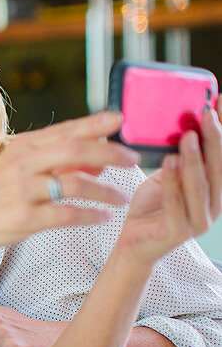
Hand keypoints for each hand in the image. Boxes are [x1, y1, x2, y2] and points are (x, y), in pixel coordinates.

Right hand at [0, 111, 139, 251]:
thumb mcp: (17, 169)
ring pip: (75, 183)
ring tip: (122, 198)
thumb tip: (100, 158)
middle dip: (110, 153)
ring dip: (104, 191)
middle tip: (134, 159)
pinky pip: (67, 214)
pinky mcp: (24, 217)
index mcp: (23, 148)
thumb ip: (56, 161)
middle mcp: (23, 165)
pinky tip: (103, 218)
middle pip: (75, 150)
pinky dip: (90, 215)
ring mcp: (23, 191)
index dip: (95, 124)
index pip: (66, 130)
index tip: (121, 119)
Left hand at [116, 108, 221, 264]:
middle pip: (219, 169)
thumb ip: (180, 157)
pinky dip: (173, 182)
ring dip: (195, 159)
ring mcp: (198, 221)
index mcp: (215, 191)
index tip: (219, 103)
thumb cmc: (152, 208)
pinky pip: (177, 204)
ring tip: (188, 136)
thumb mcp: (168, 176)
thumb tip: (185, 124)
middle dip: (215, 140)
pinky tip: (169, 163)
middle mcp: (213, 206)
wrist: (133, 243)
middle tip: (207, 116)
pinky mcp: (178, 232)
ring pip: (200, 186)